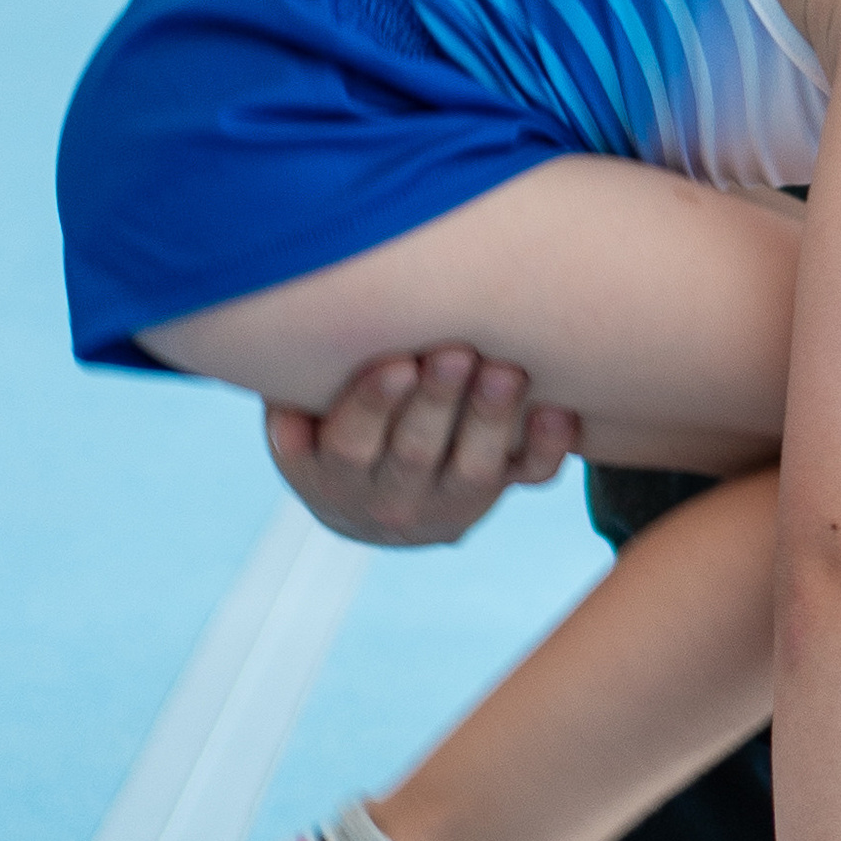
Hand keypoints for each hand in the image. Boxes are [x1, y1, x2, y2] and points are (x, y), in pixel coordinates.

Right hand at [264, 349, 580, 549]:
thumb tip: (282, 334)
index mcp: (334, 478)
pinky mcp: (498, 493)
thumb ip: (292, 392)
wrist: (375, 506)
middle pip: (415, 454)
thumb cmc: (331, 430)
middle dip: (437, 402)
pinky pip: (527, 478)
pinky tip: (558, 410)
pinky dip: (546, 448)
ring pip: (475, 470)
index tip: (396, 363)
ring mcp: (451, 502)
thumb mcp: (297, 422)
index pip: (350, 445)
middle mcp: (392, 500)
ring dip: (491, 419)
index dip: (372, 404)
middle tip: (458, 353)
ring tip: (506, 371)